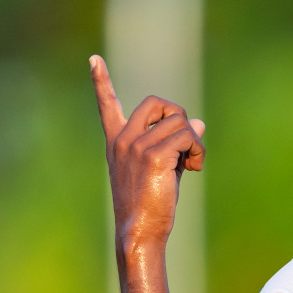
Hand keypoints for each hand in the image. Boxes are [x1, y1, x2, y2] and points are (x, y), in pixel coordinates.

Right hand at [90, 55, 205, 249]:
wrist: (139, 233)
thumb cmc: (150, 208)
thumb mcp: (161, 170)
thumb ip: (175, 145)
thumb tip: (199, 123)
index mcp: (116, 143)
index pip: (107, 106)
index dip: (101, 82)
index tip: (94, 59)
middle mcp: (123, 140)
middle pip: (157, 103)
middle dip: (180, 117)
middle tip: (186, 143)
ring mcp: (136, 146)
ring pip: (180, 122)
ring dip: (194, 142)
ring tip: (192, 164)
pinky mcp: (153, 156)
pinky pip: (188, 137)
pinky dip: (198, 151)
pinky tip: (194, 169)